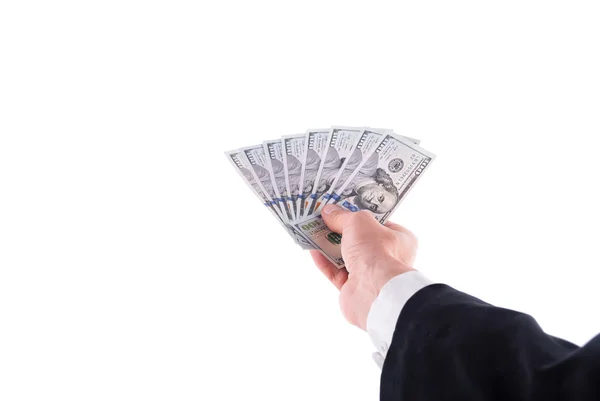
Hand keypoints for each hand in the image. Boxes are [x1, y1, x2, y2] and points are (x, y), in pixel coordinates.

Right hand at [310, 204, 417, 329]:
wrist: (374, 290)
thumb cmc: (377, 251)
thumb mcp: (358, 222)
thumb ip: (342, 216)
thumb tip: (329, 211)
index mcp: (399, 239)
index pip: (380, 224)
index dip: (361, 216)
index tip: (343, 209)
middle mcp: (387, 258)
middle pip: (359, 240)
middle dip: (340, 231)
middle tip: (324, 219)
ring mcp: (370, 275)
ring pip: (345, 257)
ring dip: (329, 245)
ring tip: (312, 231)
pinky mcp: (353, 289)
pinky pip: (335, 273)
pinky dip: (324, 262)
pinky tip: (312, 250)